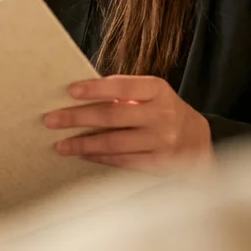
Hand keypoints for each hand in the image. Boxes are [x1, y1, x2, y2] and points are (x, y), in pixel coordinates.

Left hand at [43, 75, 212, 173]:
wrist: (199, 139)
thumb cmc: (162, 111)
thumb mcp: (150, 95)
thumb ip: (123, 93)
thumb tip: (76, 96)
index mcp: (157, 90)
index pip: (122, 87)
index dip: (95, 88)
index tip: (70, 90)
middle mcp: (163, 114)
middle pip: (112, 116)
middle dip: (77, 118)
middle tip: (51, 120)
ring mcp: (163, 141)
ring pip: (114, 143)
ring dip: (83, 143)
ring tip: (61, 144)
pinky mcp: (161, 164)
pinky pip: (123, 161)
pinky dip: (100, 158)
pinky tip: (84, 154)